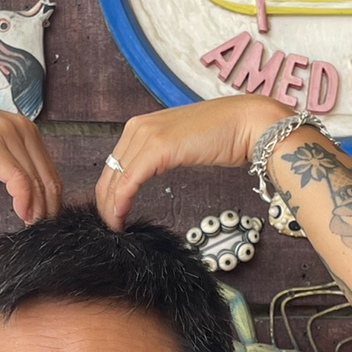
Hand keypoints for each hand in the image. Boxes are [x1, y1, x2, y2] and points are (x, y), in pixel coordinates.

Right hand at [0, 93, 61, 224]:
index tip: (46, 219)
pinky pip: (18, 178)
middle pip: (47, 176)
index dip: (52, 199)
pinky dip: (24, 200)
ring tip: (32, 225)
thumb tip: (29, 190)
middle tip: (42, 228)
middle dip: (48, 207)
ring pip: (36, 180)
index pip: (50, 170)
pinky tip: (21, 214)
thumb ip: (10, 161)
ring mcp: (7, 134)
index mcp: (25, 128)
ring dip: (37, 208)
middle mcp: (21, 127)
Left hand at [96, 97, 287, 229]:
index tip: (111, 215)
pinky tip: (120, 218)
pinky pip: (129, 180)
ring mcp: (146, 135)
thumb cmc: (222, 135)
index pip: (114, 164)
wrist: (246, 123)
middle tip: (108, 228)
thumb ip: (161, 156)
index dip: (108, 192)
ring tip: (113, 229)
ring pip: (115, 179)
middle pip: (109, 172)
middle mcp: (138, 127)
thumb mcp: (180, 146)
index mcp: (141, 126)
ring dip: (110, 208)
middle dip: (105, 203)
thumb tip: (149, 174)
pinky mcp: (157, 148)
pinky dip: (120, 202)